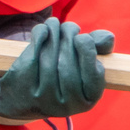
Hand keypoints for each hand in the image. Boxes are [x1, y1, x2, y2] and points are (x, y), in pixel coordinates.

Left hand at [0, 17, 115, 119]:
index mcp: (86, 101)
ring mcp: (43, 101)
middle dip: (68, 39)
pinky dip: (38, 39)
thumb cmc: (61, 74)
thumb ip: (97, 48)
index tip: (83, 37)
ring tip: (55, 23)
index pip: (93, 75)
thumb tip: (107, 37)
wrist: (22, 98)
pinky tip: (43, 29)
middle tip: (68, 27)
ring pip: (49, 61)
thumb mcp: (83, 64)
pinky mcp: (23, 90)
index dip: (88, 52)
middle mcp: (65, 106)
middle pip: (67, 65)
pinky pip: (32, 60)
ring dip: (53, 35)